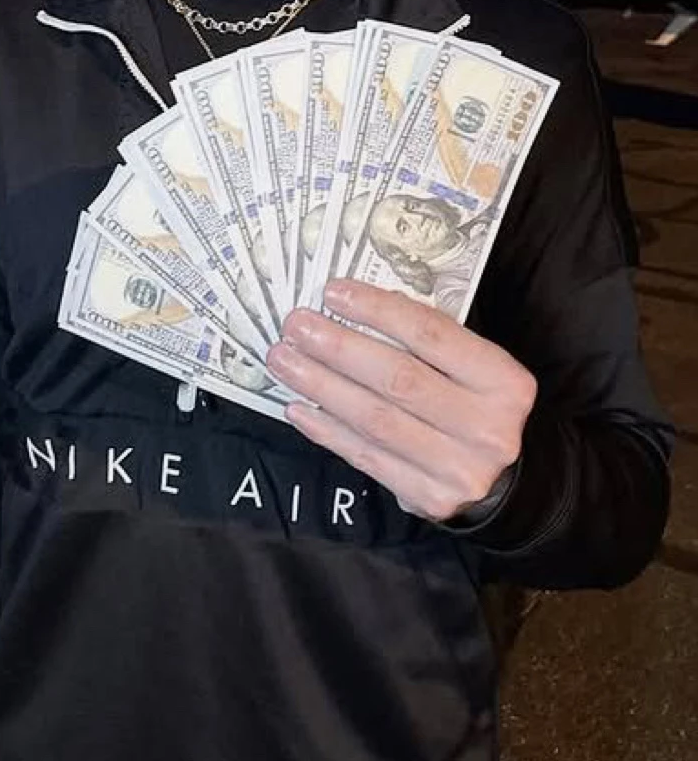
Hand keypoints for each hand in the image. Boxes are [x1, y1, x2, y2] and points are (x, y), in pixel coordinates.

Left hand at [267, 279, 536, 523]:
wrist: (506, 483)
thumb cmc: (475, 406)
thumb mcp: (474, 366)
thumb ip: (427, 339)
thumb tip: (355, 305)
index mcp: (503, 381)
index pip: (431, 335)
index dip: (377, 311)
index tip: (333, 292)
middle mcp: (486, 427)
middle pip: (397, 379)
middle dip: (339, 348)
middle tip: (297, 326)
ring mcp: (457, 468)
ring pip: (375, 420)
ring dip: (321, 386)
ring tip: (284, 360)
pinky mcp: (427, 497)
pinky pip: (366, 457)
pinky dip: (327, 430)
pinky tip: (298, 407)